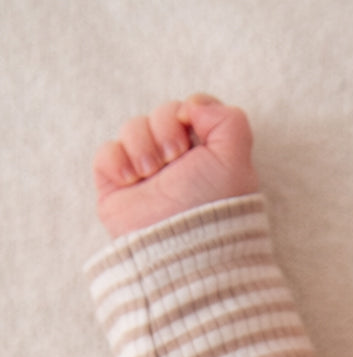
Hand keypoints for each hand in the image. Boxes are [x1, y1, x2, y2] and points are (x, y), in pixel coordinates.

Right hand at [93, 95, 257, 238]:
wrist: (181, 246)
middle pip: (161, 113)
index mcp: (207, 155)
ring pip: (132, 128)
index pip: (191, 108)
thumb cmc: (213, 208)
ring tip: (151, 173)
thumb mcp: (236, 161)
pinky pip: (107, 152)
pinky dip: (116, 161)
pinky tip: (130, 180)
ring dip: (141, 145)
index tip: (192, 131)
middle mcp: (177, 163)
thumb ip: (229, 119)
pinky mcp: (117, 186)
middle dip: (165, 128)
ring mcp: (146, 173)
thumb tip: (193, 106)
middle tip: (173, 158)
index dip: (189, 111)